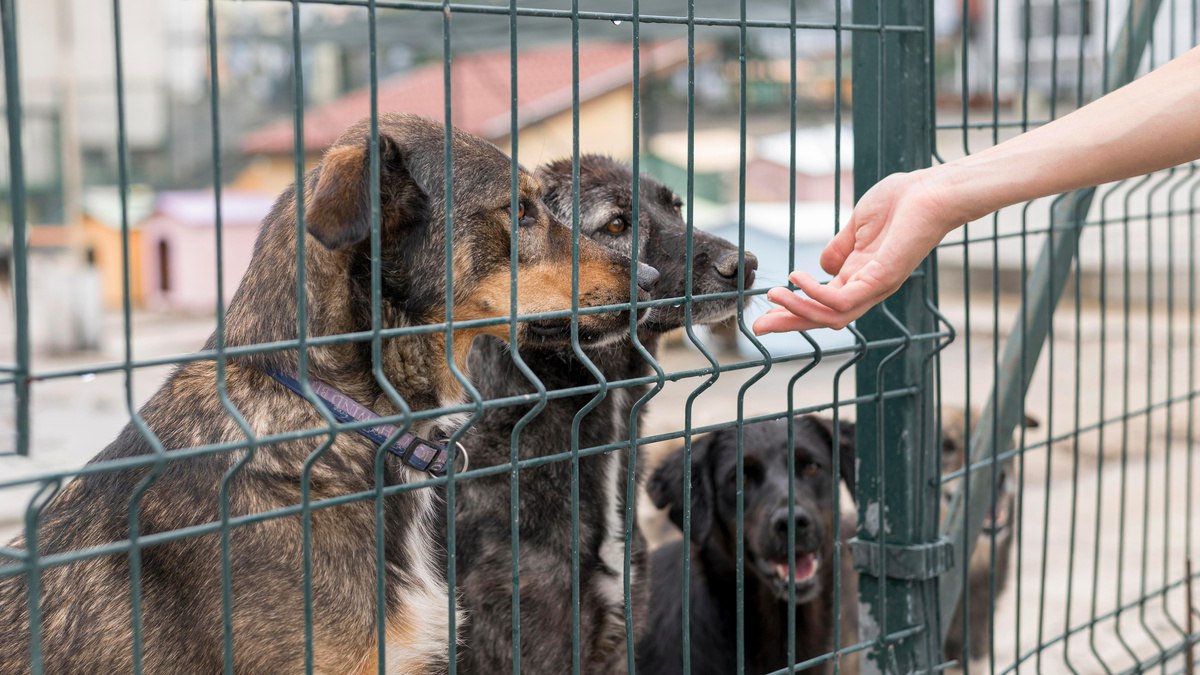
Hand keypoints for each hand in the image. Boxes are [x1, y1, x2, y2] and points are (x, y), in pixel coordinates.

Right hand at [752, 170, 962, 334]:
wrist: (931, 190)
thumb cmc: (900, 202)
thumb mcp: (857, 226)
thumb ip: (839, 248)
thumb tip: (821, 265)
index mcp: (859, 276)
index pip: (822, 303)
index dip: (793, 309)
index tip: (766, 312)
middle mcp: (867, 288)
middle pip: (823, 318)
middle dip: (789, 323)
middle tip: (758, 326)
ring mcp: (875, 286)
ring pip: (831, 316)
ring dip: (798, 310)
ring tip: (773, 295)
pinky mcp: (882, 279)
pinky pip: (843, 300)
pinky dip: (816, 294)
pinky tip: (798, 278)